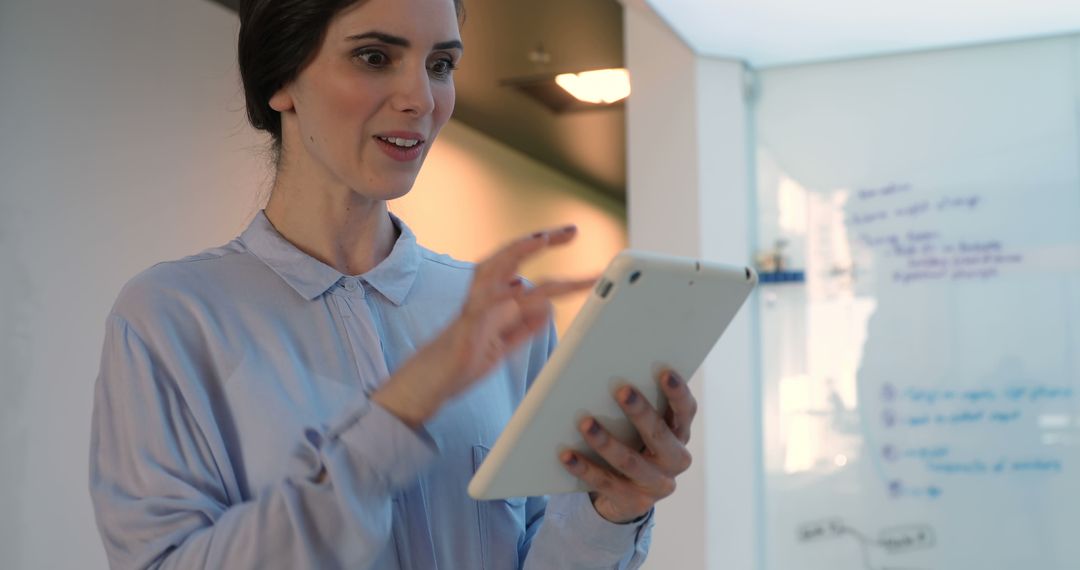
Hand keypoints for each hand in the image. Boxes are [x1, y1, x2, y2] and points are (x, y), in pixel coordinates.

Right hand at [373, 225, 595, 426]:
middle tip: (571, 231)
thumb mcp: (501, 348)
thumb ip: (523, 329)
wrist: (422, 387)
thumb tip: (548, 309)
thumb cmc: (457, 367)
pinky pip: (481, 306)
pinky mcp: (465, 330)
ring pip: (494, 272)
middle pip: (512, 259)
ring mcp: (473, 312)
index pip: (525, 268)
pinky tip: (516, 285)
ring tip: (542, 239)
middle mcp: (484, 299)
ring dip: (517, 253)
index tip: (571, 238)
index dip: (548, 255)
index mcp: (494, 303)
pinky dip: (499, 295)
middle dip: (542, 241)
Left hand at [560, 370, 696, 523]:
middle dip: (640, 412)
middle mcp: (674, 461)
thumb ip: (637, 402)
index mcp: (680, 435)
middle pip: (659, 435)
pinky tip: (566, 455)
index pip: (685, 412)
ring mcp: (655, 485)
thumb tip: (607, 365)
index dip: (678, 392)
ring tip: (584, 422)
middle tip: (620, 390)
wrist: (625, 494)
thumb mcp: (641, 426)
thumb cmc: (632, 443)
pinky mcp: (632, 502)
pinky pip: (605, 483)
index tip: (664, 372)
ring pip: (630, 462)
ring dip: (606, 441)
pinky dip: (584, 468)